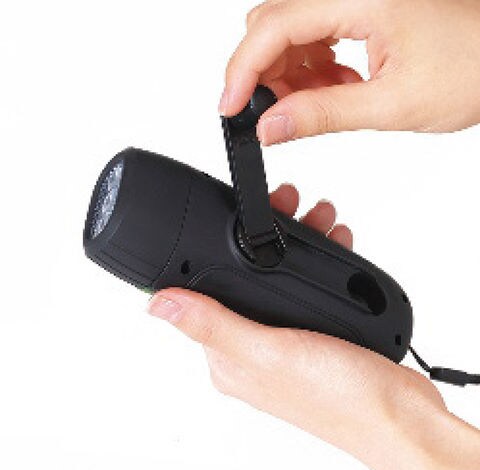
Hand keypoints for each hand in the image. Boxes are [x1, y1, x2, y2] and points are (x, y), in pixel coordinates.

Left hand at [149, 184, 479, 469]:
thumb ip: (213, 325)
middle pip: (247, 275)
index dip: (214, 250)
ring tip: (321, 217)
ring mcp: (285, 338)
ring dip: (300, 239)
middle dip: (267, 235)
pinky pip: (309, 285)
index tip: (231, 216)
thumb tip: (157, 305)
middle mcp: (254, 345)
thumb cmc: (339, 399)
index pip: (206, 291)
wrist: (401, 418)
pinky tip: (334, 245)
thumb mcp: (269, 353)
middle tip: (290, 204)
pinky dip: (320, 260)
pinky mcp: (315, 333)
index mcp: (230, 355)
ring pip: (280, 274)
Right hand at [218, 0, 479, 144]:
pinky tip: (334, 88)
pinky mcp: (360, 7)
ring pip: (290, 30)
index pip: (274, 27)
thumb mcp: (391, 103)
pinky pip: (314, 33)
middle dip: (264, 73)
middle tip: (278, 114)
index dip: (242, 71)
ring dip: (289, 73)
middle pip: (274, 24)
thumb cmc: (474, 68)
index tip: (230, 107)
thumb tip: (270, 128)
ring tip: (321, 103)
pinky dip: (311, 68)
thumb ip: (322, 115)